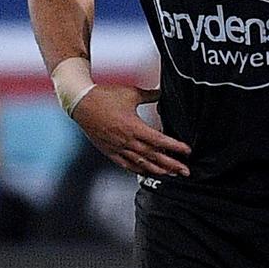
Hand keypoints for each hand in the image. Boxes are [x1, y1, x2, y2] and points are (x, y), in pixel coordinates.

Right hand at [72, 84, 190, 176]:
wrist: (81, 102)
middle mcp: (126, 140)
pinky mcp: (109, 150)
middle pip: (153, 156)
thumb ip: (150, 95)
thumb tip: (162, 93)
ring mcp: (117, 147)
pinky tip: (147, 171)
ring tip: (171, 174)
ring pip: (141, 163)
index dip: (175, 147)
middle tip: (186, 171)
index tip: (187, 151)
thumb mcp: (131, 93)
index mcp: (133, 126)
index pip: (159, 140)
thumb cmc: (105, 96)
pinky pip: (126, 164)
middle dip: (171, 165)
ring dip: (158, 170)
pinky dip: (138, 169)